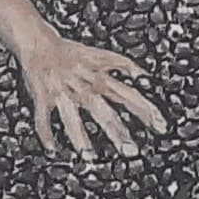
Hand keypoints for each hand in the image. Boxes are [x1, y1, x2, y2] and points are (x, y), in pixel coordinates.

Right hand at [9, 28, 168, 160]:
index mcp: (98, 78)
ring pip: (72, 116)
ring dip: (79, 136)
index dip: (145, 110)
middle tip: (130, 150)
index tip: (160, 126)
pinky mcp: (42, 96)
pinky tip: (52, 147)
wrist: (38, 43)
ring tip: (88, 155)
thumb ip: (123, 66)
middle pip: (102, 111)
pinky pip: (43, 116)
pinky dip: (45, 131)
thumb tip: (144, 77)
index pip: (127, 95)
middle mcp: (82, 86)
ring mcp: (62, 92)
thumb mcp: (101, 55)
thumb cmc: (69, 52)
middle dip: (116, 131)